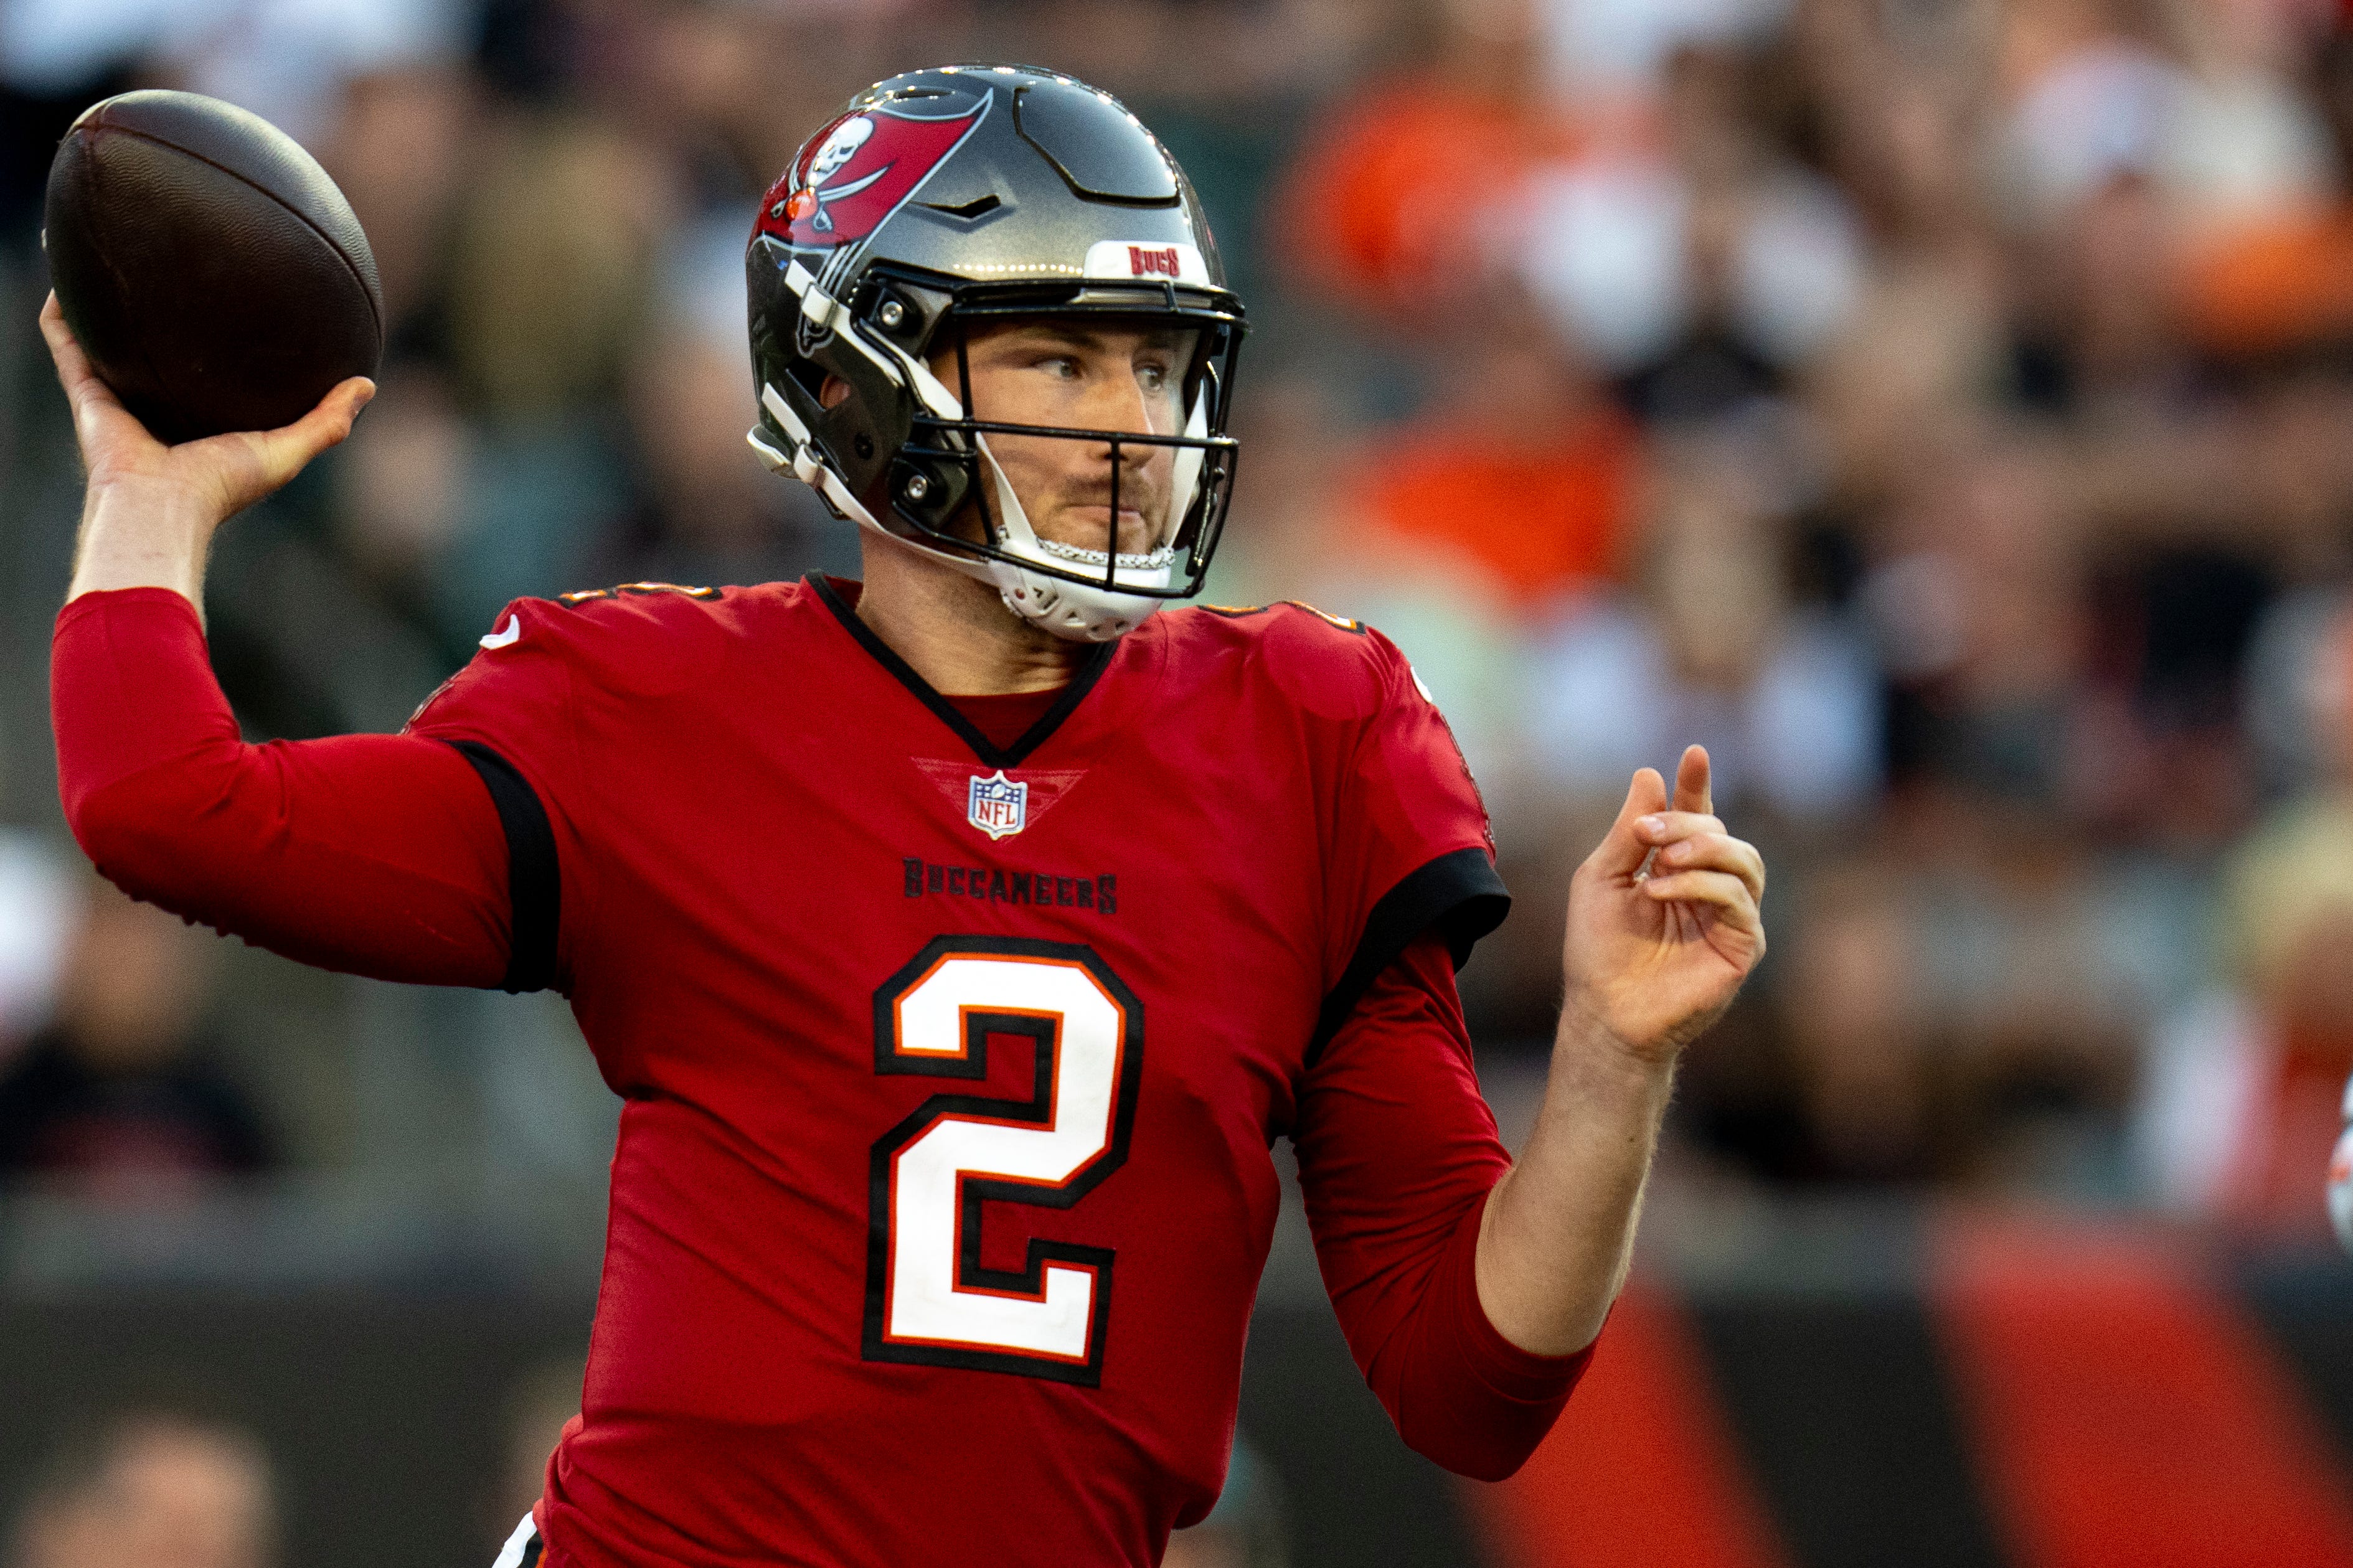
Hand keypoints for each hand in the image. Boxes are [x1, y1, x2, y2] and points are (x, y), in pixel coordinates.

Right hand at [41, 291, 373, 526]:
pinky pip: (66, 342)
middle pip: (154, 354)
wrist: (162, 506)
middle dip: (155, 316)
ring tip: (103, 257)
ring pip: (104, 341)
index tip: (233, 306)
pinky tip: (65, 275)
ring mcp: (118, 397)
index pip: (208, 379)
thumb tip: (367, 384)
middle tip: (165, 268)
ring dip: (99, 304)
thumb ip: (327, 421)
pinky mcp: (85, 392)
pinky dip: (61, 312)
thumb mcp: (287, 450)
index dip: (219, 348)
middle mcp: (155, 406)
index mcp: (199, 421)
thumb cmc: (223, 487)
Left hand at [1561, 745, 1764, 1066]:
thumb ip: (1628, 831)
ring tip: (1660, 862)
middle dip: (1685, 823)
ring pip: (1744, 861)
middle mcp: (1710, 890)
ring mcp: (1731, 919)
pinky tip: (1660, 890)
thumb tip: (1650, 774)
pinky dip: (1700, 885)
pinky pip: (1739, 900)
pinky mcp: (1742, 948)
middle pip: (1721, 833)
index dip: (1697, 785)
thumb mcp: (1603, 877)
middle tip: (1644, 833)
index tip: (1693, 753)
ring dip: (1701, 849)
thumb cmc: (1599, 950)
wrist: (1603, 1011)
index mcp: (1678, 870)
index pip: (1698, 817)